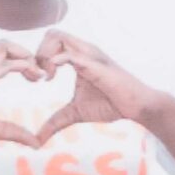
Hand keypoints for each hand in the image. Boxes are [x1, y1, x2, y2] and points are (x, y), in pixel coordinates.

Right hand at [0, 40, 45, 147]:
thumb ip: (16, 133)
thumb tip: (35, 144)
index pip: (3, 55)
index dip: (23, 61)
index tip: (37, 78)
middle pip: (4, 44)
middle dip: (26, 53)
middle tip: (39, 73)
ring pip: (3, 45)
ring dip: (24, 55)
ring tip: (37, 73)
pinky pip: (4, 64)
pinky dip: (21, 65)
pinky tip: (33, 74)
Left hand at [35, 30, 163, 140]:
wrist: (137, 107)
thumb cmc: (111, 106)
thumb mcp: (75, 113)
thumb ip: (55, 122)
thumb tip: (37, 141)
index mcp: (78, 56)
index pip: (51, 41)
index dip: (38, 58)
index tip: (38, 80)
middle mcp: (82, 50)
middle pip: (51, 33)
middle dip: (38, 53)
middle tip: (38, 76)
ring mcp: (88, 54)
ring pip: (56, 36)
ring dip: (44, 55)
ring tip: (46, 77)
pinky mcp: (93, 64)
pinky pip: (68, 54)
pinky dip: (54, 62)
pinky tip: (52, 78)